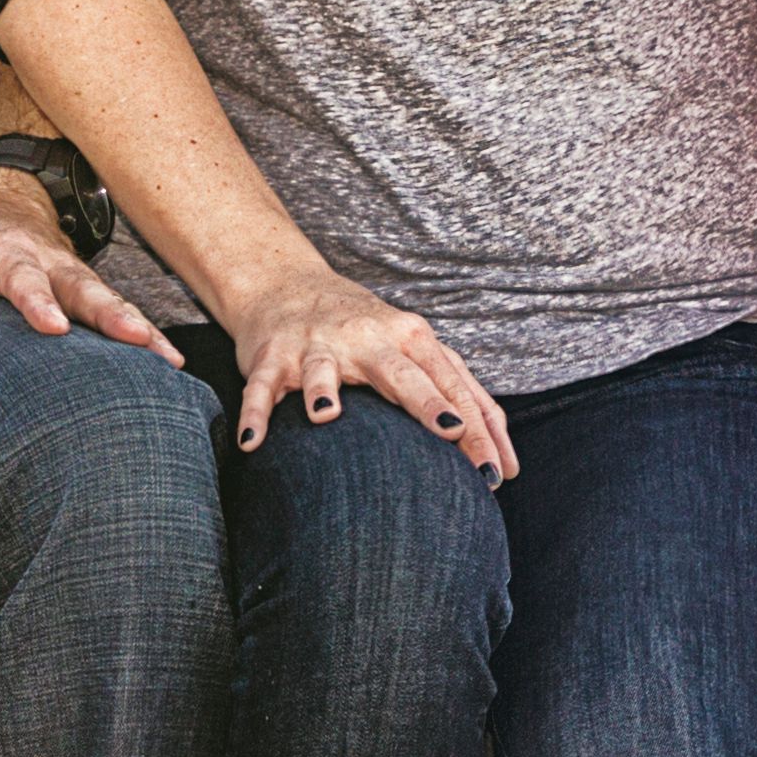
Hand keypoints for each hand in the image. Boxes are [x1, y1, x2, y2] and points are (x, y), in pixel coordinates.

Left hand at [0, 170, 181, 380]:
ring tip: (165, 358)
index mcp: (2, 252)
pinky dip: (146, 338)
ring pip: (108, 301)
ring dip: (137, 328)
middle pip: (81, 286)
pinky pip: (118, 317)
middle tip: (133, 337)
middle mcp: (47, 262)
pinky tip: (169, 364)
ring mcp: (73, 279)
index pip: (19, 274)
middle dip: (108, 312)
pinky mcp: (86, 297)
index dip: (37, 299)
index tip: (54, 326)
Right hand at [212, 260, 512, 478]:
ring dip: (323, 389)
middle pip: (401, 373)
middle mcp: (366, 338)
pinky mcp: (272, 357)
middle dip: (428, 404)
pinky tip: (251, 443)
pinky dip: (255, 413)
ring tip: (326, 415)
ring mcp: (316, 346)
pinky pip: (262, 388)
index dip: (478, 427)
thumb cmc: (365, 332)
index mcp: (409, 338)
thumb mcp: (414, 350)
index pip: (451, 384)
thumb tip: (505, 452)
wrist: (286, 286)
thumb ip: (457, 391)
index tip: (498, 470)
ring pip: (321, 369)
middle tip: (453, 433)